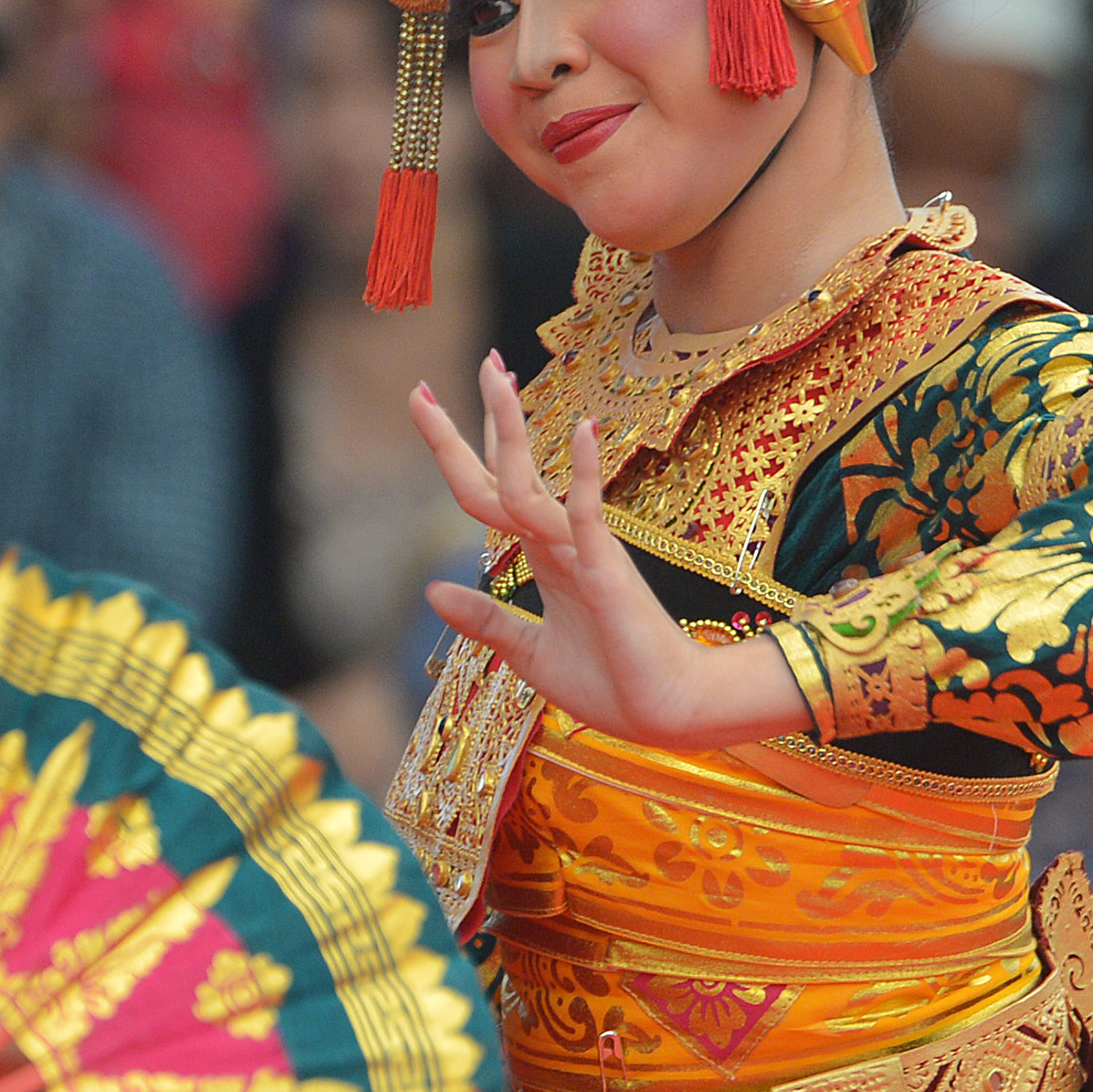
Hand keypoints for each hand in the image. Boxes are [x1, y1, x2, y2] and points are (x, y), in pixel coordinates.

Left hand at [409, 358, 806, 750]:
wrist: (667, 713)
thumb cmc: (610, 682)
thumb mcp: (528, 652)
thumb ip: (484, 619)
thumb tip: (431, 590)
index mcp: (541, 555)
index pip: (491, 490)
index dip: (460, 448)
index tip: (427, 403)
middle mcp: (558, 540)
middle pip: (502, 472)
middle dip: (470, 423)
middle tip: (425, 382)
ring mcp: (583, 550)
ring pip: (530, 483)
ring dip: (509, 431)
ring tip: (495, 378)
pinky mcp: (608, 571)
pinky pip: (589, 514)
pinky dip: (585, 473)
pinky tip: (580, 430)